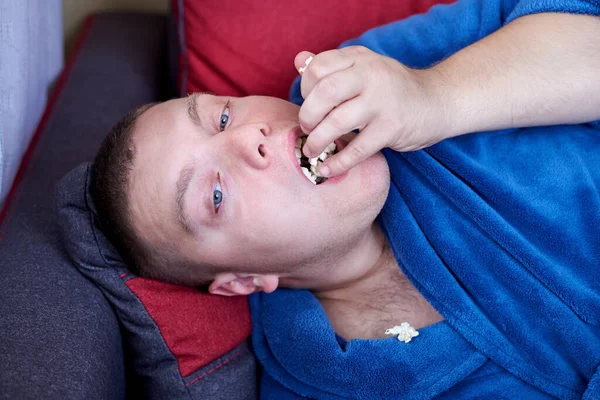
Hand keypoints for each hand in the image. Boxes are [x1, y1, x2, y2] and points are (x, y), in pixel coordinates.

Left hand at [294, 46, 449, 176]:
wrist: (439, 101)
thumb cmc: (393, 89)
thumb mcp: (364, 69)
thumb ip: (332, 66)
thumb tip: (298, 61)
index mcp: (360, 58)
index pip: (317, 67)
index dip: (305, 89)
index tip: (309, 104)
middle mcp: (371, 74)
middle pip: (324, 92)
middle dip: (307, 116)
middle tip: (306, 130)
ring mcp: (382, 101)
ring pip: (337, 122)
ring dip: (318, 141)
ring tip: (312, 151)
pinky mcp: (392, 127)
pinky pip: (357, 149)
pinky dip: (338, 162)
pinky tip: (328, 169)